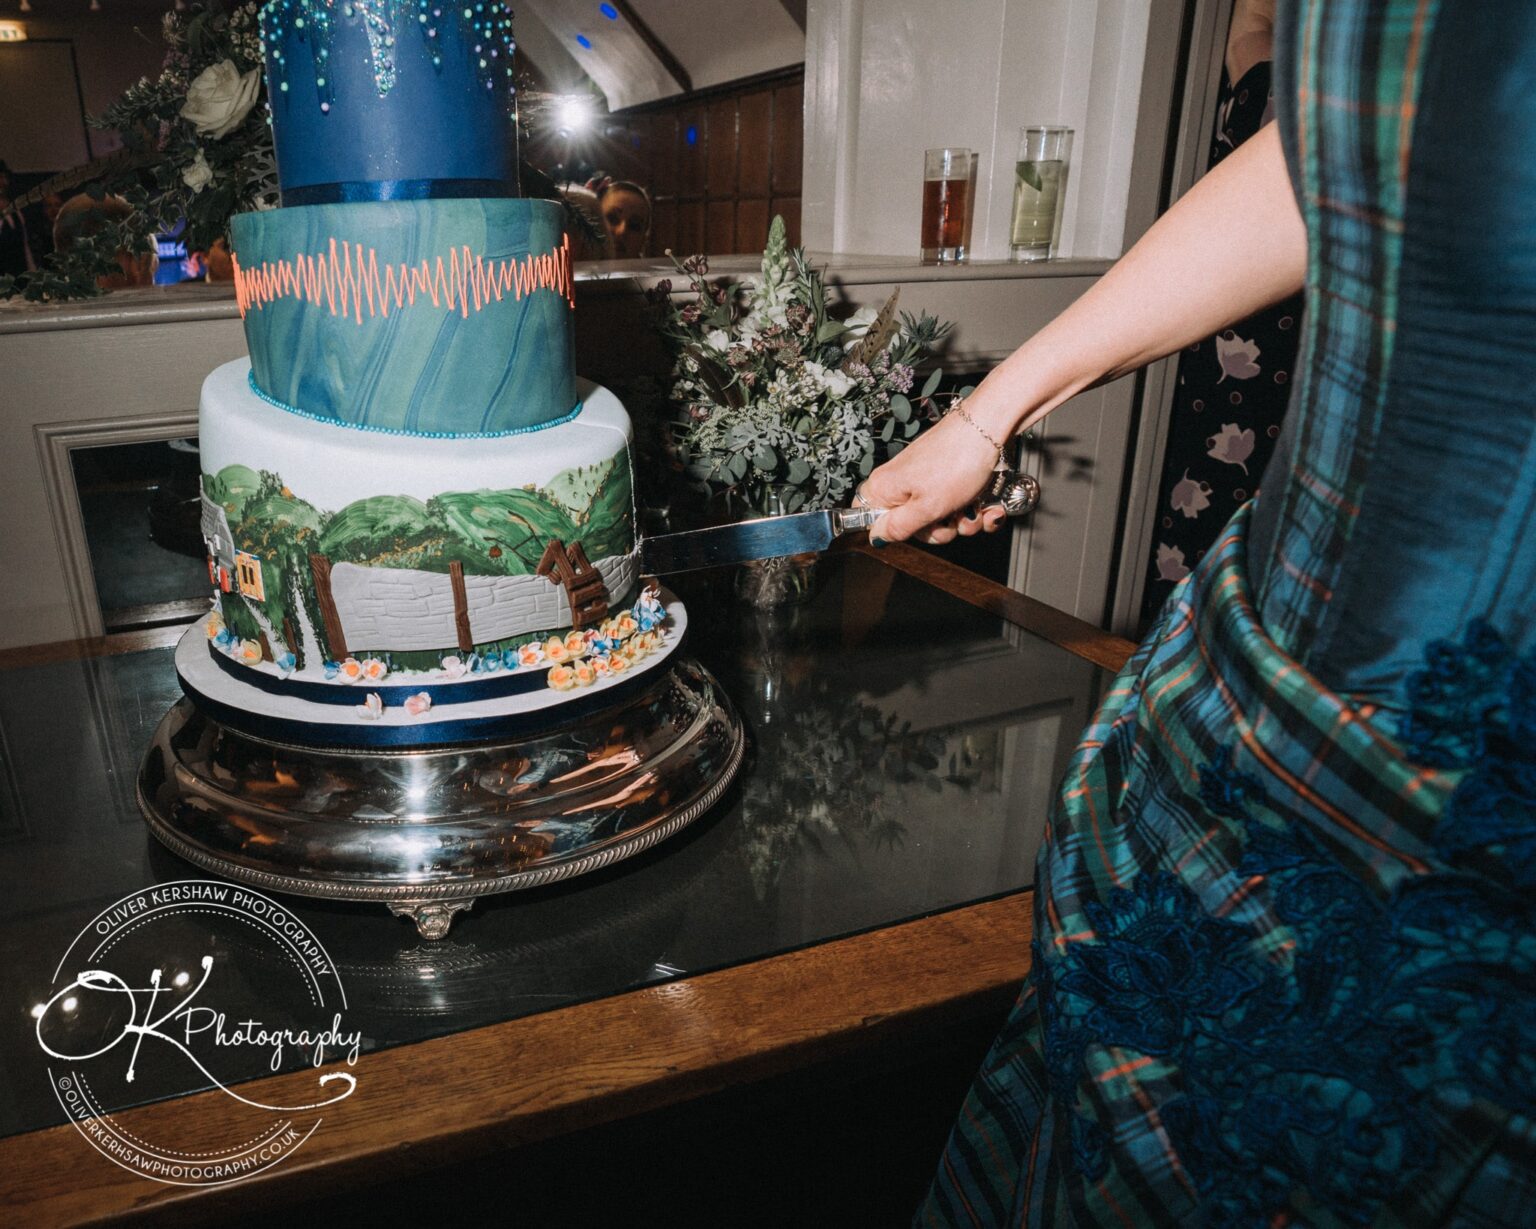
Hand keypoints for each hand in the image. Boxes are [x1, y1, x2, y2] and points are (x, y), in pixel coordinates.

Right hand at [858, 407, 1010, 544]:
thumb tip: (875, 537)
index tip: (913, 529)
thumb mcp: (926, 507)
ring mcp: (929, 482)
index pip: (868, 519)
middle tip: (950, 519)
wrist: (991, 429)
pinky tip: (987, 506)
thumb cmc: (957, 460)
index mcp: (885, 488)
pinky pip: (960, 508)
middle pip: (913, 527)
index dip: (890, 531)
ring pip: (942, 520)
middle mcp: (903, 484)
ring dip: (965, 521)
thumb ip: (898, 527)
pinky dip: (977, 511)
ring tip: (974, 508)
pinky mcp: (951, 479)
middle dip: (940, 530)